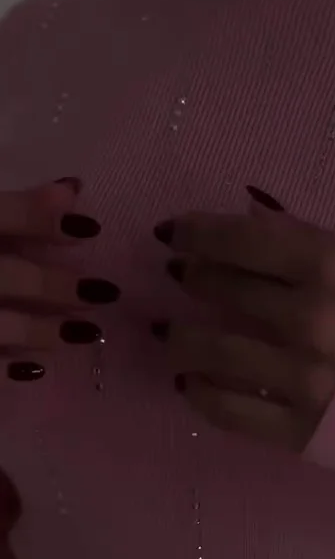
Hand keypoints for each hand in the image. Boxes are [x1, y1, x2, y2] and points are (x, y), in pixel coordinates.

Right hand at [0, 180, 115, 381]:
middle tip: (102, 291)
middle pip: (5, 275)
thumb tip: (73, 189)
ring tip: (83, 331)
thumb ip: (11, 205)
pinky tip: (35, 367)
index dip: (40, 217)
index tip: (89, 229)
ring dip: (43, 332)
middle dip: (53, 286)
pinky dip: (6, 368)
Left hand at [152, 202, 334, 447]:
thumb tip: (263, 228)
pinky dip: (199, 393)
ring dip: (181, 336)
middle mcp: (313, 319)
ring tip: (172, 333)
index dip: (200, 231)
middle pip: (222, 288)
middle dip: (191, 277)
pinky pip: (227, 410)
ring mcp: (303, 380)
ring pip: (210, 350)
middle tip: (181, 276)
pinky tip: (191, 383)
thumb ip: (331, 253)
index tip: (174, 231)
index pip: (246, 238)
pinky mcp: (301, 434)